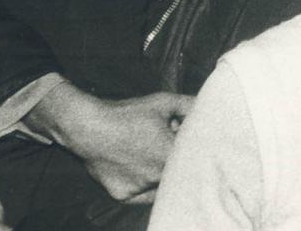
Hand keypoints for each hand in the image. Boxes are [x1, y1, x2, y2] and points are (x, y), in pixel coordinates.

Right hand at [27, 81, 194, 202]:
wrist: (88, 128)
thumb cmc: (128, 114)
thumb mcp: (164, 102)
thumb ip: (192, 105)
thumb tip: (211, 107)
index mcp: (171, 155)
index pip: (196, 159)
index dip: (194, 150)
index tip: (189, 142)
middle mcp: (158, 177)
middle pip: (179, 173)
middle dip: (179, 161)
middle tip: (167, 146)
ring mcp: (140, 189)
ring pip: (162, 185)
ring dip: (163, 173)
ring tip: (150, 154)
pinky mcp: (124, 197)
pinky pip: (143, 194)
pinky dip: (145, 184)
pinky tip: (139, 166)